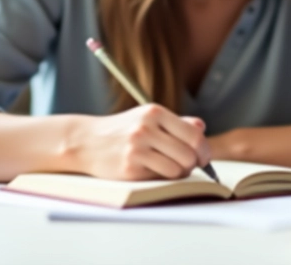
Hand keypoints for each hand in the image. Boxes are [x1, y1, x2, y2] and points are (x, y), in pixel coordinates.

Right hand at [62, 104, 210, 180]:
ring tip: (171, 168)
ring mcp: (137, 148)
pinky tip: (154, 171)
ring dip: (180, 173)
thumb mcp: (148, 118)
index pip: (194, 135)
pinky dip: (163, 177)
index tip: (203, 157)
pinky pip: (160, 177)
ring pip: (177, 169)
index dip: (204, 150)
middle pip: (189, 154)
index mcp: (155, 112)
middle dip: (194, 164)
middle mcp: (146, 128)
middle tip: (189, 165)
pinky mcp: (129, 168)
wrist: (86, 141)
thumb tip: (201, 128)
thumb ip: (176, 122)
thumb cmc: (122, 130)